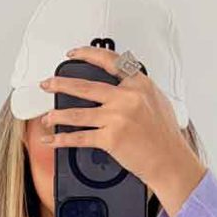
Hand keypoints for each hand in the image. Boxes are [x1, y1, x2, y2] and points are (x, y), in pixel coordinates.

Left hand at [37, 44, 205, 216]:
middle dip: (61, 84)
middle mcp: (126, 97)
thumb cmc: (165, 137)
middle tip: (48, 84)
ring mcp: (117, 118)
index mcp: (139, 84)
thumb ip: (138, 90)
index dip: (87, 54)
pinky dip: (62, 140)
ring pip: (78, 113)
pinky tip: (53, 140)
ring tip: (47, 116)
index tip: (73, 54)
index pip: (109, 61)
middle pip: (85, 86)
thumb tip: (122, 84)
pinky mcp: (110, 139)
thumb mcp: (157, 101)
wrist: (170, 161)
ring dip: (57, 115)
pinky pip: (80, 138)